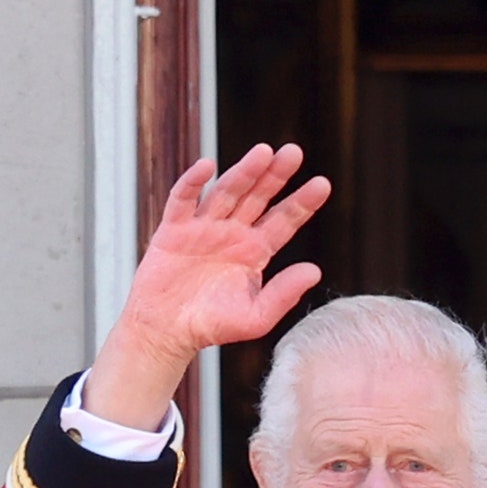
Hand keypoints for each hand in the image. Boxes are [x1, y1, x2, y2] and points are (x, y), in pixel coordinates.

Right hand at [82, 143, 330, 429]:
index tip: (321, 185)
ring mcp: (203, 229)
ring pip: (226, 192)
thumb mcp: (254, 319)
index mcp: (254, 252)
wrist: (165, 334)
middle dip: (275, 175)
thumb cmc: (209, 328)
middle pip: (258, 197)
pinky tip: (207, 167)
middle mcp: (232, 234)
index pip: (283, 221)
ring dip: (244, 172)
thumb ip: (284, 295)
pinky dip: (192, 183)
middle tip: (293, 153)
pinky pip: (182, 200)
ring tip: (262, 152)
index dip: (301, 203)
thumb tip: (315, 270)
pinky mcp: (173, 230)